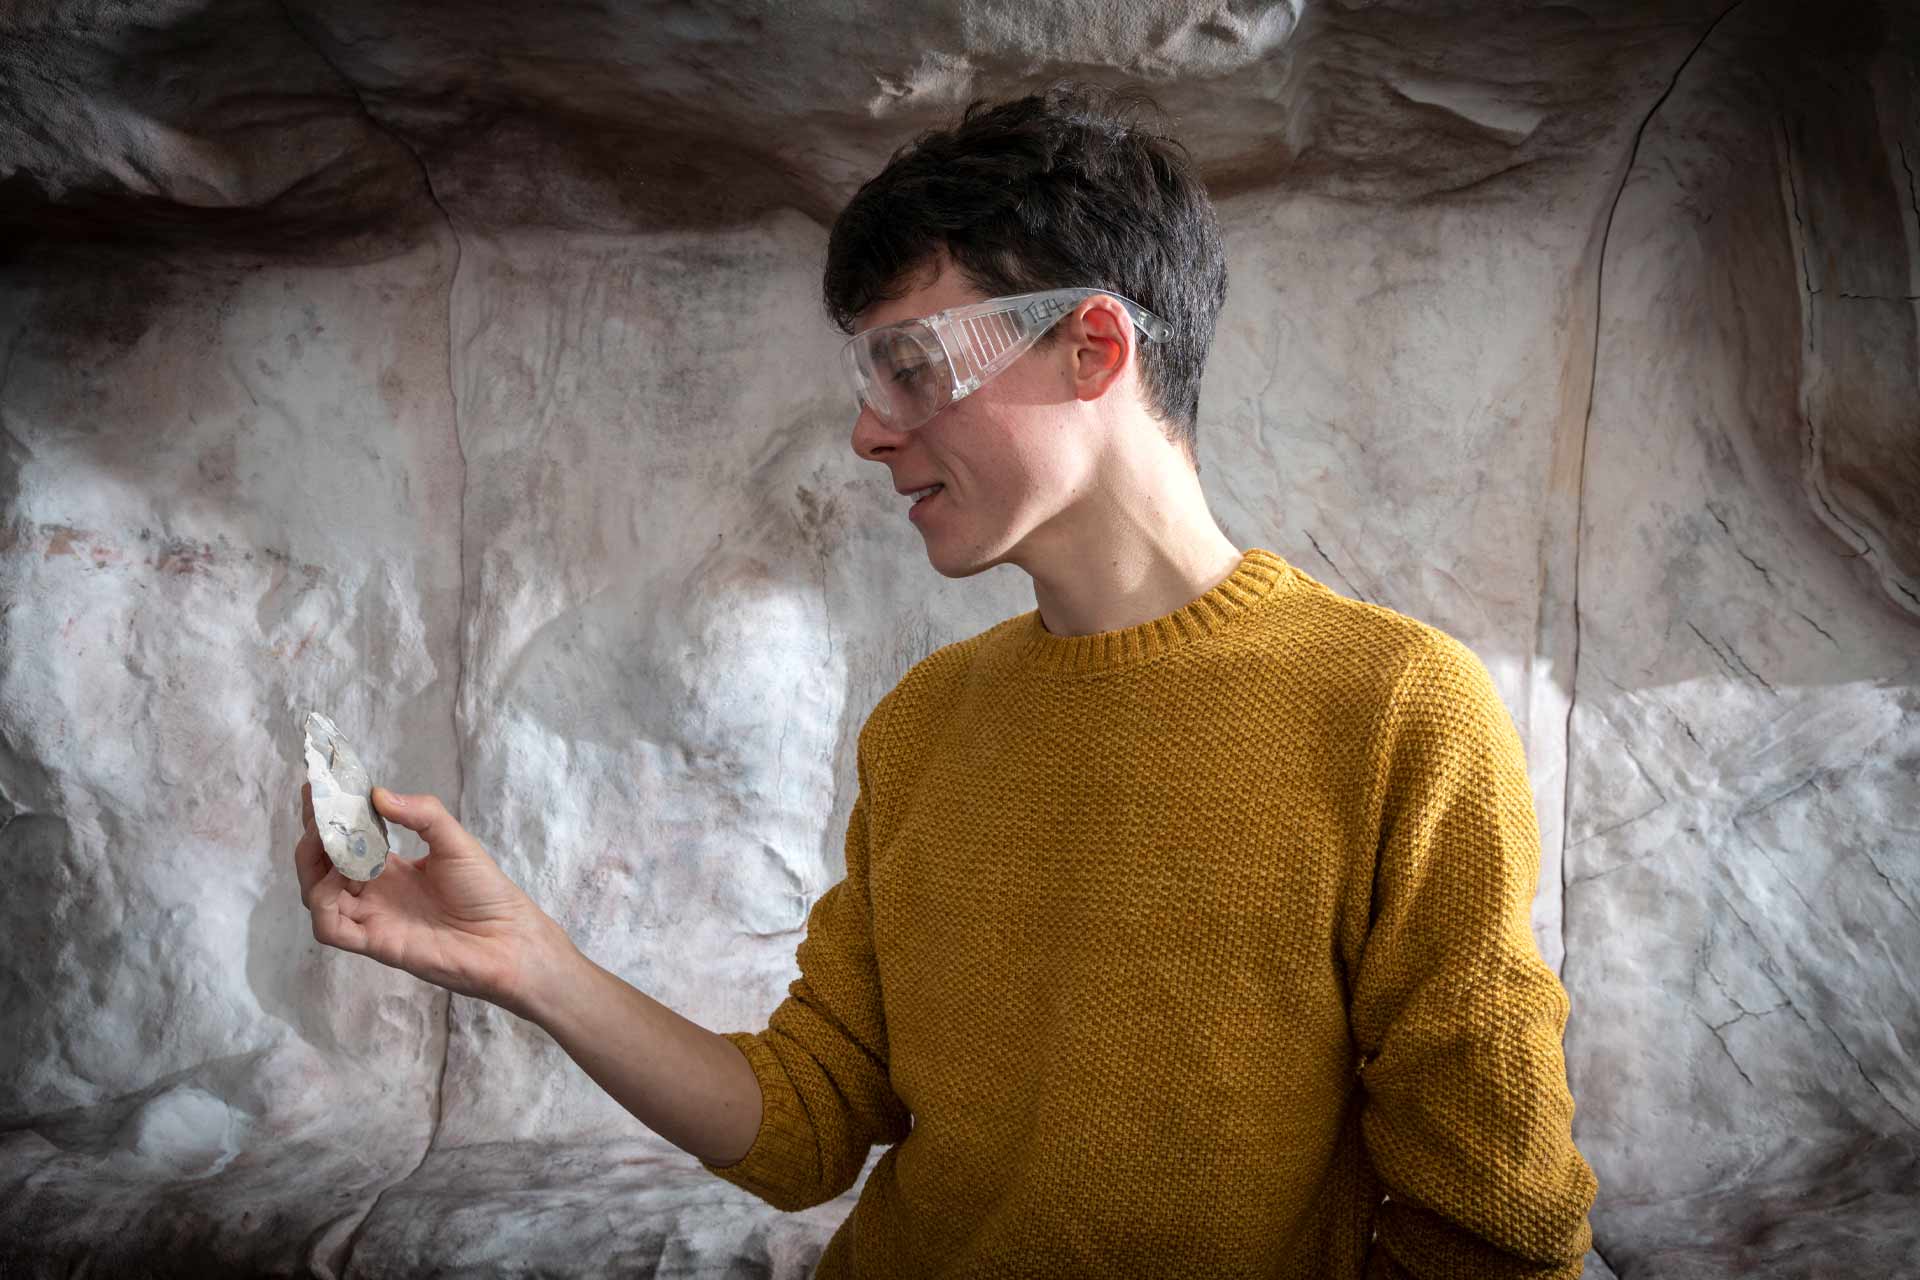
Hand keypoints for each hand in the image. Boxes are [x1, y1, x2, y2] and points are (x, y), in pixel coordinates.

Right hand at [294, 782, 568, 1019]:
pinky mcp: (374, 942)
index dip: (329, 816)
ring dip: (312, 865)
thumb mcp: (455, 841)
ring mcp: (371, 917)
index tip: (317, 786)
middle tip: (318, 810)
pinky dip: (322, 904)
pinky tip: (334, 879)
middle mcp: (373, 892)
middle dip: (315, 836)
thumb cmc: (484, 891)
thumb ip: (422, 814)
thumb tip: (378, 793)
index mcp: (389, 868)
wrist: (506, 938)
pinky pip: (330, 928)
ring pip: (317, 894)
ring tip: (323, 838)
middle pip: (322, 866)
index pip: (346, 839)